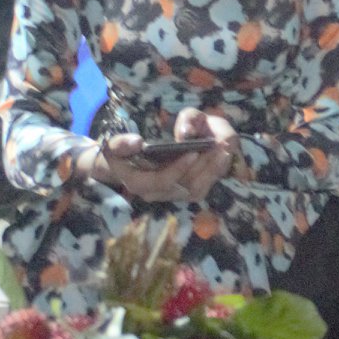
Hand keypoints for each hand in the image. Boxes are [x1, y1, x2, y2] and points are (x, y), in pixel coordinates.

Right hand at [81, 115, 232, 205]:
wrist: (124, 165)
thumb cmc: (124, 150)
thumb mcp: (116, 142)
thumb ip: (122, 142)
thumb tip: (137, 142)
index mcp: (136, 182)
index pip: (160, 181)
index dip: (177, 169)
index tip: (193, 152)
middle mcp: (154, 194)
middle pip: (184, 186)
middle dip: (203, 166)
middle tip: (218, 146)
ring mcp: (168, 195)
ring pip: (195, 189)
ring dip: (211, 170)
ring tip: (223, 150)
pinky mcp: (180, 194)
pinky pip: (200, 189)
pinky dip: (212, 174)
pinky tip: (222, 157)